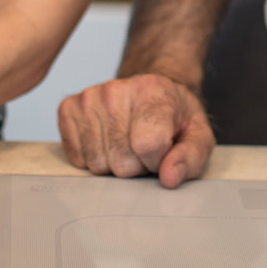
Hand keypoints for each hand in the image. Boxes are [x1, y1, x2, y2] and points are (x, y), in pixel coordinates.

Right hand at [57, 74, 213, 188]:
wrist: (150, 91)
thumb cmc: (174, 116)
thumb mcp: (198, 135)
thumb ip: (190, 157)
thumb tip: (169, 178)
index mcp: (152, 90)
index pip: (148, 145)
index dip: (158, 160)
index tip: (164, 150)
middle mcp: (115, 90)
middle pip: (121, 161)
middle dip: (136, 165)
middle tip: (144, 147)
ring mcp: (89, 98)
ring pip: (97, 164)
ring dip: (114, 163)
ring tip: (127, 143)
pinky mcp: (68, 108)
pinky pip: (77, 159)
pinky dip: (94, 158)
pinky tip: (107, 140)